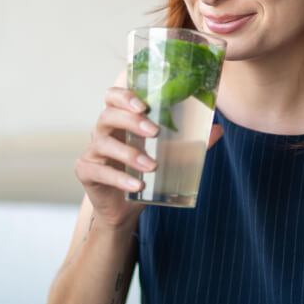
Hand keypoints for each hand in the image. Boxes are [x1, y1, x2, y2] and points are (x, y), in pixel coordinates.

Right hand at [74, 87, 223, 228]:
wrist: (125, 209)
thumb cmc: (145, 173)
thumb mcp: (169, 156)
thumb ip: (190, 142)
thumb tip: (218, 129)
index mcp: (120, 120)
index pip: (113, 96)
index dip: (125, 95)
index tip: (144, 104)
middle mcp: (103, 131)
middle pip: (108, 115)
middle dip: (131, 121)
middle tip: (154, 131)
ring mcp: (92, 151)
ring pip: (104, 143)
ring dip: (129, 153)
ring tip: (151, 166)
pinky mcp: (86, 172)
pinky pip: (99, 171)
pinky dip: (119, 178)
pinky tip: (137, 185)